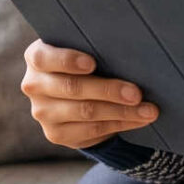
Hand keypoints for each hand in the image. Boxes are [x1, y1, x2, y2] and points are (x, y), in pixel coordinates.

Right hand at [20, 40, 158, 149]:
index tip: (93, 64)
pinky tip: (139, 119)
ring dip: (122, 111)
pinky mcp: (56, 134)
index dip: (67, 60)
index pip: (44, 58)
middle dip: (109, 91)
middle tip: (137, 93)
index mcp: (36, 57)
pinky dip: (121, 124)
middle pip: (72, 88)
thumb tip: (130, 53)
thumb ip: (95, 48)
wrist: (73, 96)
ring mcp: (43, 113)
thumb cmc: (84, 64)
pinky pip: (93, 130)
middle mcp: (34, 85)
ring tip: (149, 110)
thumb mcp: (83, 50)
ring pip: (86, 112)